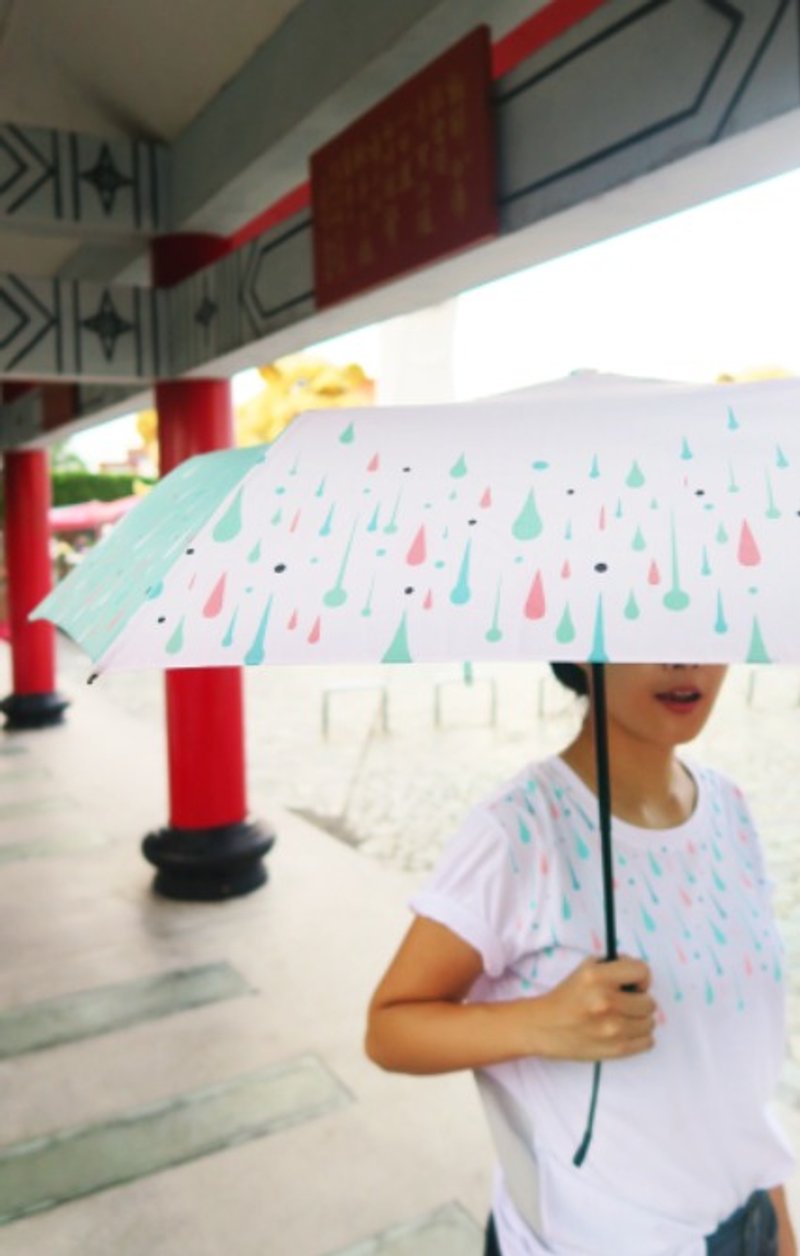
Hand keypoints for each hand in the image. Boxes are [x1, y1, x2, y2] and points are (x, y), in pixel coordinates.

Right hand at [533, 955, 655, 1061]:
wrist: (544, 1027)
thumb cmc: (566, 997)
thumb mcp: (585, 969)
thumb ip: (614, 966)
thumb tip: (640, 974)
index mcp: (597, 977)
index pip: (642, 970)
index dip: (640, 976)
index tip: (633, 983)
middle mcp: (606, 1001)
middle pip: (649, 1001)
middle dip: (639, 1000)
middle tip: (625, 1003)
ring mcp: (613, 1028)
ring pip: (650, 1022)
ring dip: (639, 1020)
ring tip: (622, 1018)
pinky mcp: (616, 1049)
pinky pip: (648, 1042)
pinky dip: (639, 1037)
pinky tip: (624, 1032)